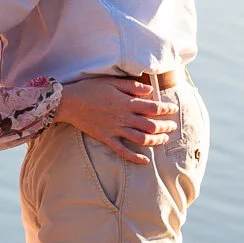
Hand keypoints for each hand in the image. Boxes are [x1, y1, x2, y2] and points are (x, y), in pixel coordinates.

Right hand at [57, 77, 177, 164]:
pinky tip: (145, 161)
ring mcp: (115, 129)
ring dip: (156, 141)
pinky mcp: (106, 138)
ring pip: (141, 139)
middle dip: (165, 126)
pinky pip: (123, 151)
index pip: (153, 108)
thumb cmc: (90, 89)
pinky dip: (135, 157)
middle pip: (151, 125)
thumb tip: (149, 90)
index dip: (166, 109)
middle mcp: (124, 118)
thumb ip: (132, 86)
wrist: (70, 103)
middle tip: (173, 126)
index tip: (173, 109)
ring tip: (164, 139)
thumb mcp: (111, 82)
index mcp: (126, 102)